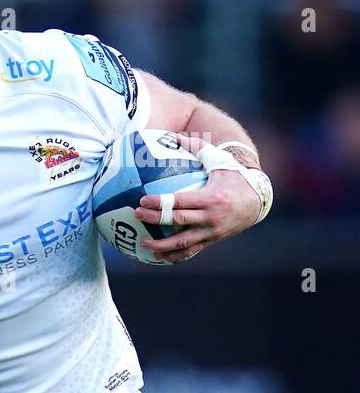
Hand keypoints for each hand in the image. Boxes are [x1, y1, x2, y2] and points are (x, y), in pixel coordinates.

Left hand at [134, 139, 261, 262]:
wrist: (258, 199)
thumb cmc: (233, 176)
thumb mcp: (218, 160)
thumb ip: (196, 148)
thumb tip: (173, 136)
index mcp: (210, 197)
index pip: (179, 201)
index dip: (160, 202)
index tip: (142, 201)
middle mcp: (210, 216)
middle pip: (177, 221)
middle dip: (155, 219)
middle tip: (136, 215)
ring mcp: (212, 231)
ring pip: (183, 243)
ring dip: (161, 246)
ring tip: (142, 244)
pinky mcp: (212, 240)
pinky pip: (191, 251)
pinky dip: (174, 255)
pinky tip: (158, 256)